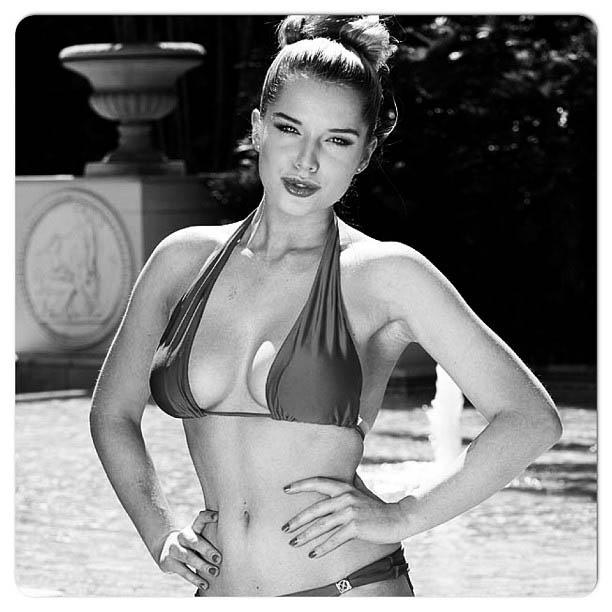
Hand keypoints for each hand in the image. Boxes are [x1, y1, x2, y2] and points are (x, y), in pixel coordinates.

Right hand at [155, 509, 221, 592]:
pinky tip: (205, 584)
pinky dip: (195, 579)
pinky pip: (183, 571)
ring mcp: (174, 549)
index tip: (218, 516)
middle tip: (219, 558)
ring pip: (187, 556)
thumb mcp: (198, 536)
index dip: (208, 516)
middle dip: (206, 549)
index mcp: (192, 528)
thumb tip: (236, 538)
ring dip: (202, 565)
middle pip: (193, 540)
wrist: (165, 549)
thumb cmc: (191, 543)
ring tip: (215, 572)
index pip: (200, 519)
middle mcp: (182, 536)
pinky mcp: (168, 562)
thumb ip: (212, 535)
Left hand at [281, 476, 405, 558]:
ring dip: (305, 536)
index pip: (317, 482)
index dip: (300, 485)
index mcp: (344, 487)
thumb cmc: (377, 506)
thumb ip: (352, 481)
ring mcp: (350, 512)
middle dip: (298, 520)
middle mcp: (345, 497)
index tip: (285, 489)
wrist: (398, 518)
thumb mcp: (362, 490)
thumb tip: (347, 471)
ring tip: (293, 543)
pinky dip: (322, 548)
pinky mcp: (355, 527)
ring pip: (322, 525)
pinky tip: (312, 554)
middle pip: (315, 509)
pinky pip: (334, 539)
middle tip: (284, 528)